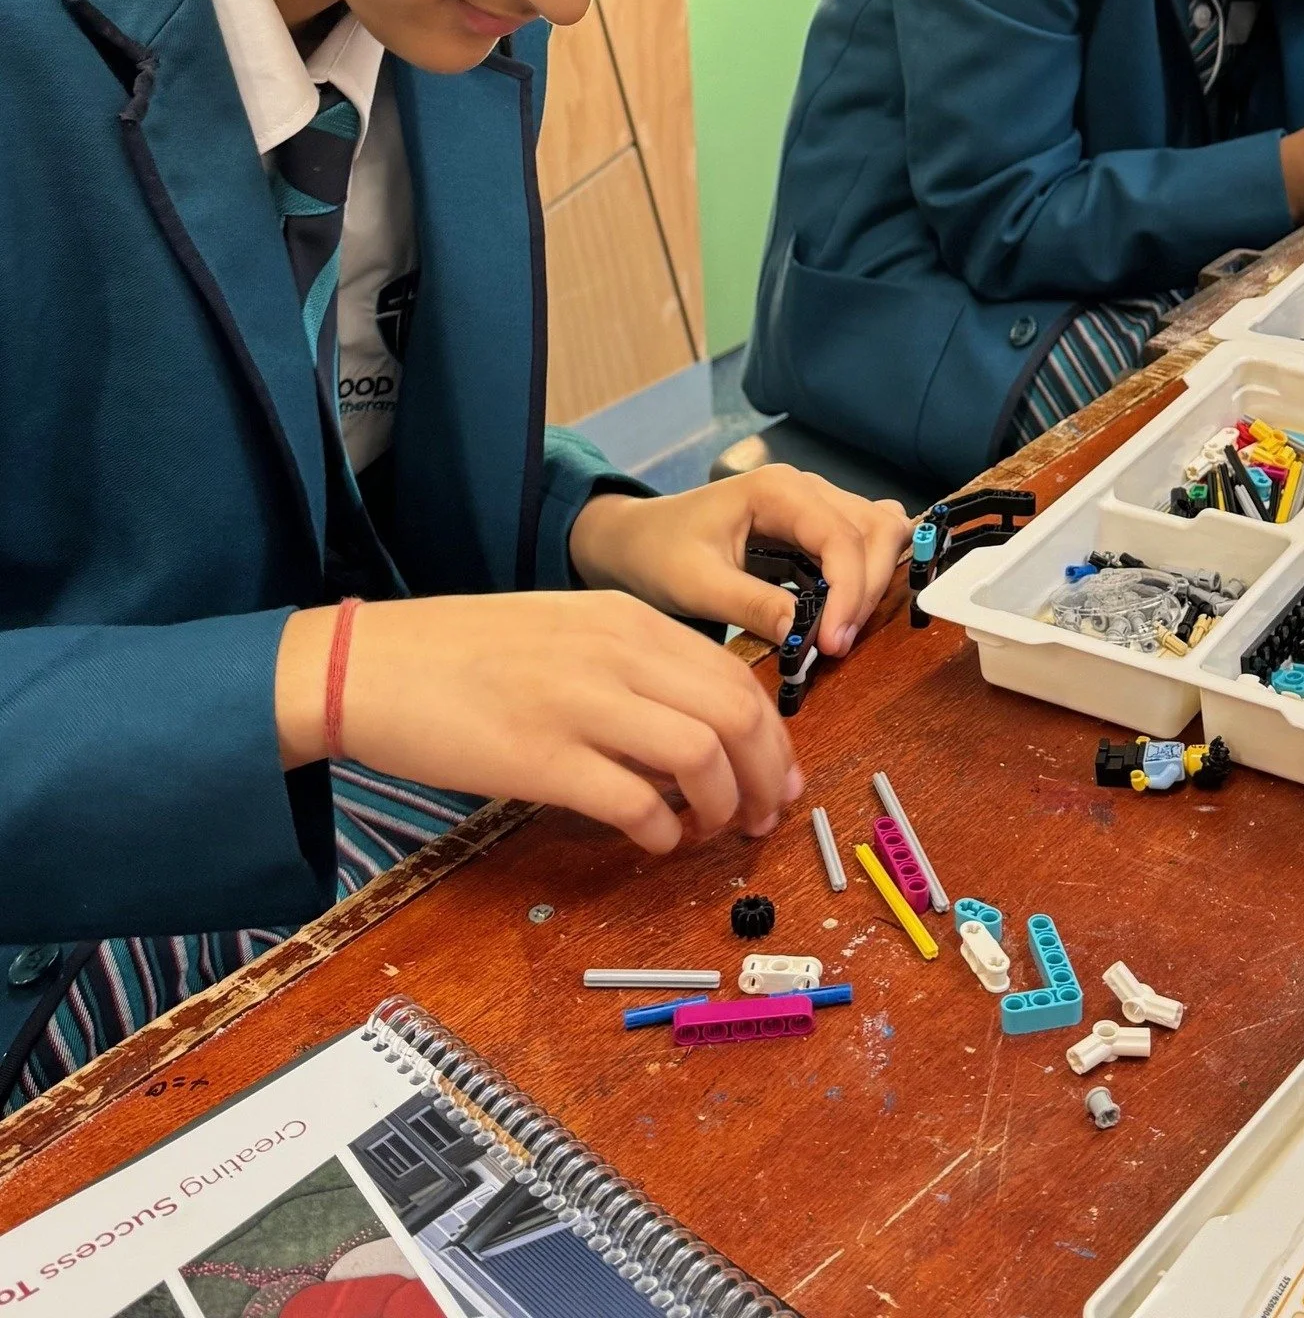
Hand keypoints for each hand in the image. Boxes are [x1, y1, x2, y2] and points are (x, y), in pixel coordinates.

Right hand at [275, 591, 800, 852]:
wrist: (369, 665)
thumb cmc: (462, 654)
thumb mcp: (564, 631)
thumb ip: (631, 666)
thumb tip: (696, 732)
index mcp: (625, 620)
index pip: (736, 676)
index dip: (773, 737)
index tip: (778, 777)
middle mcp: (614, 653)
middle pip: (736, 715)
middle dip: (766, 776)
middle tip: (762, 817)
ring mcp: (578, 703)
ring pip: (700, 756)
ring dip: (722, 806)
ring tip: (710, 832)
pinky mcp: (541, 758)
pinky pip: (634, 803)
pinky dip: (662, 831)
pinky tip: (653, 840)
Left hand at [569, 467, 911, 656]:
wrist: (634, 542)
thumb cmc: (657, 553)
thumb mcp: (696, 585)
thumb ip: (753, 605)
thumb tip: (808, 638)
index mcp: (777, 490)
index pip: (840, 537)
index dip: (848, 592)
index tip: (832, 645)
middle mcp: (806, 489)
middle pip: (875, 531)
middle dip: (865, 591)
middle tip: (834, 645)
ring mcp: (817, 507)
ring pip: (880, 536)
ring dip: (872, 585)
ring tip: (838, 632)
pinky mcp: (816, 532)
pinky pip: (863, 549)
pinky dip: (863, 582)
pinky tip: (836, 618)